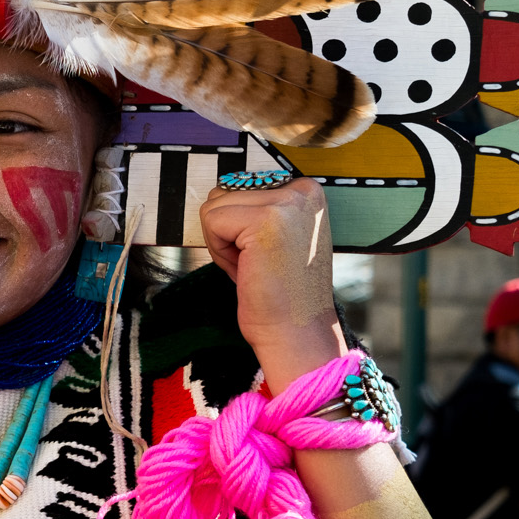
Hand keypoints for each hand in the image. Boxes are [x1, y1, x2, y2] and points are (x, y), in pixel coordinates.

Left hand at [198, 176, 346, 391]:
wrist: (295, 333)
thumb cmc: (279, 292)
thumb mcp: (273, 236)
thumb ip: (254, 209)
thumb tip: (219, 188)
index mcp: (306, 190)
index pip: (240, 186)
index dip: (237, 226)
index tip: (263, 254)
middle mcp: (302, 190)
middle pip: (224, 193)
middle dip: (227, 234)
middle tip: (256, 264)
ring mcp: (287, 203)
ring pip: (214, 207)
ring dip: (222, 243)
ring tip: (254, 267)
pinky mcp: (267, 220)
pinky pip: (211, 221)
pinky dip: (219, 251)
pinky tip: (247, 269)